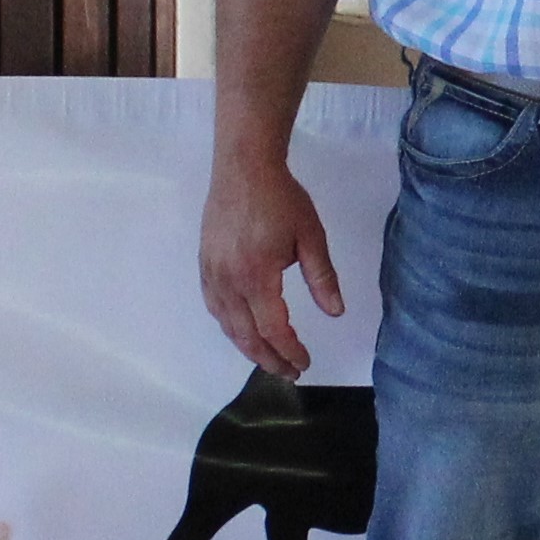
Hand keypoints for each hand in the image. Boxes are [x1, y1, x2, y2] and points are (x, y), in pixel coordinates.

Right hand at [199, 149, 344, 378]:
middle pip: (246, 335)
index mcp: (257, 276)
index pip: (273, 329)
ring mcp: (212, 273)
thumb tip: (335, 312)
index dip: (290, 351)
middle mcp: (229, 280)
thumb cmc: (281, 199)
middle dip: (269, 359)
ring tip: (269, 359)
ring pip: (227, 324)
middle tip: (289, 372)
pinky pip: (214, 306)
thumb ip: (322, 278)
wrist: (244, 167)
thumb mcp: (311, 237)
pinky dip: (230, 326)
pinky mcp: (205, 264)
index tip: (305, 363)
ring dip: (248, 347)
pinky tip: (243, 330)